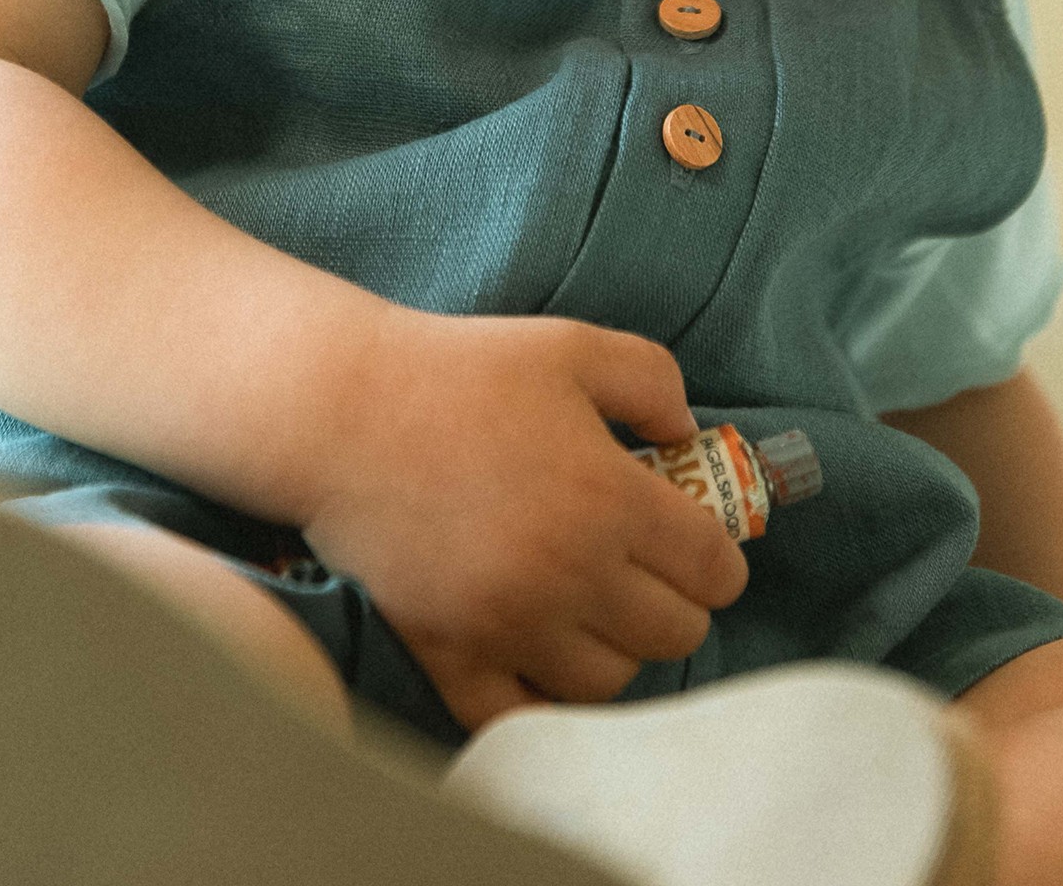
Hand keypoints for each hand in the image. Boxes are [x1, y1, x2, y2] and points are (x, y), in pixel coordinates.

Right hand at [298, 306, 748, 732]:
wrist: (343, 412)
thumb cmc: (460, 373)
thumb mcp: (572, 347)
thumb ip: (653, 380)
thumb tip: (689, 434)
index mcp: (609, 499)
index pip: (713, 571)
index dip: (719, 559)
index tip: (700, 544)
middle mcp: (569, 576)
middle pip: (674, 635)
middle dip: (676, 602)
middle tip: (648, 572)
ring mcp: (508, 626)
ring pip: (607, 683)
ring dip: (615, 649)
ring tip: (594, 608)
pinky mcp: (449, 657)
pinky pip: (519, 717)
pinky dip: (540, 697)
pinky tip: (538, 654)